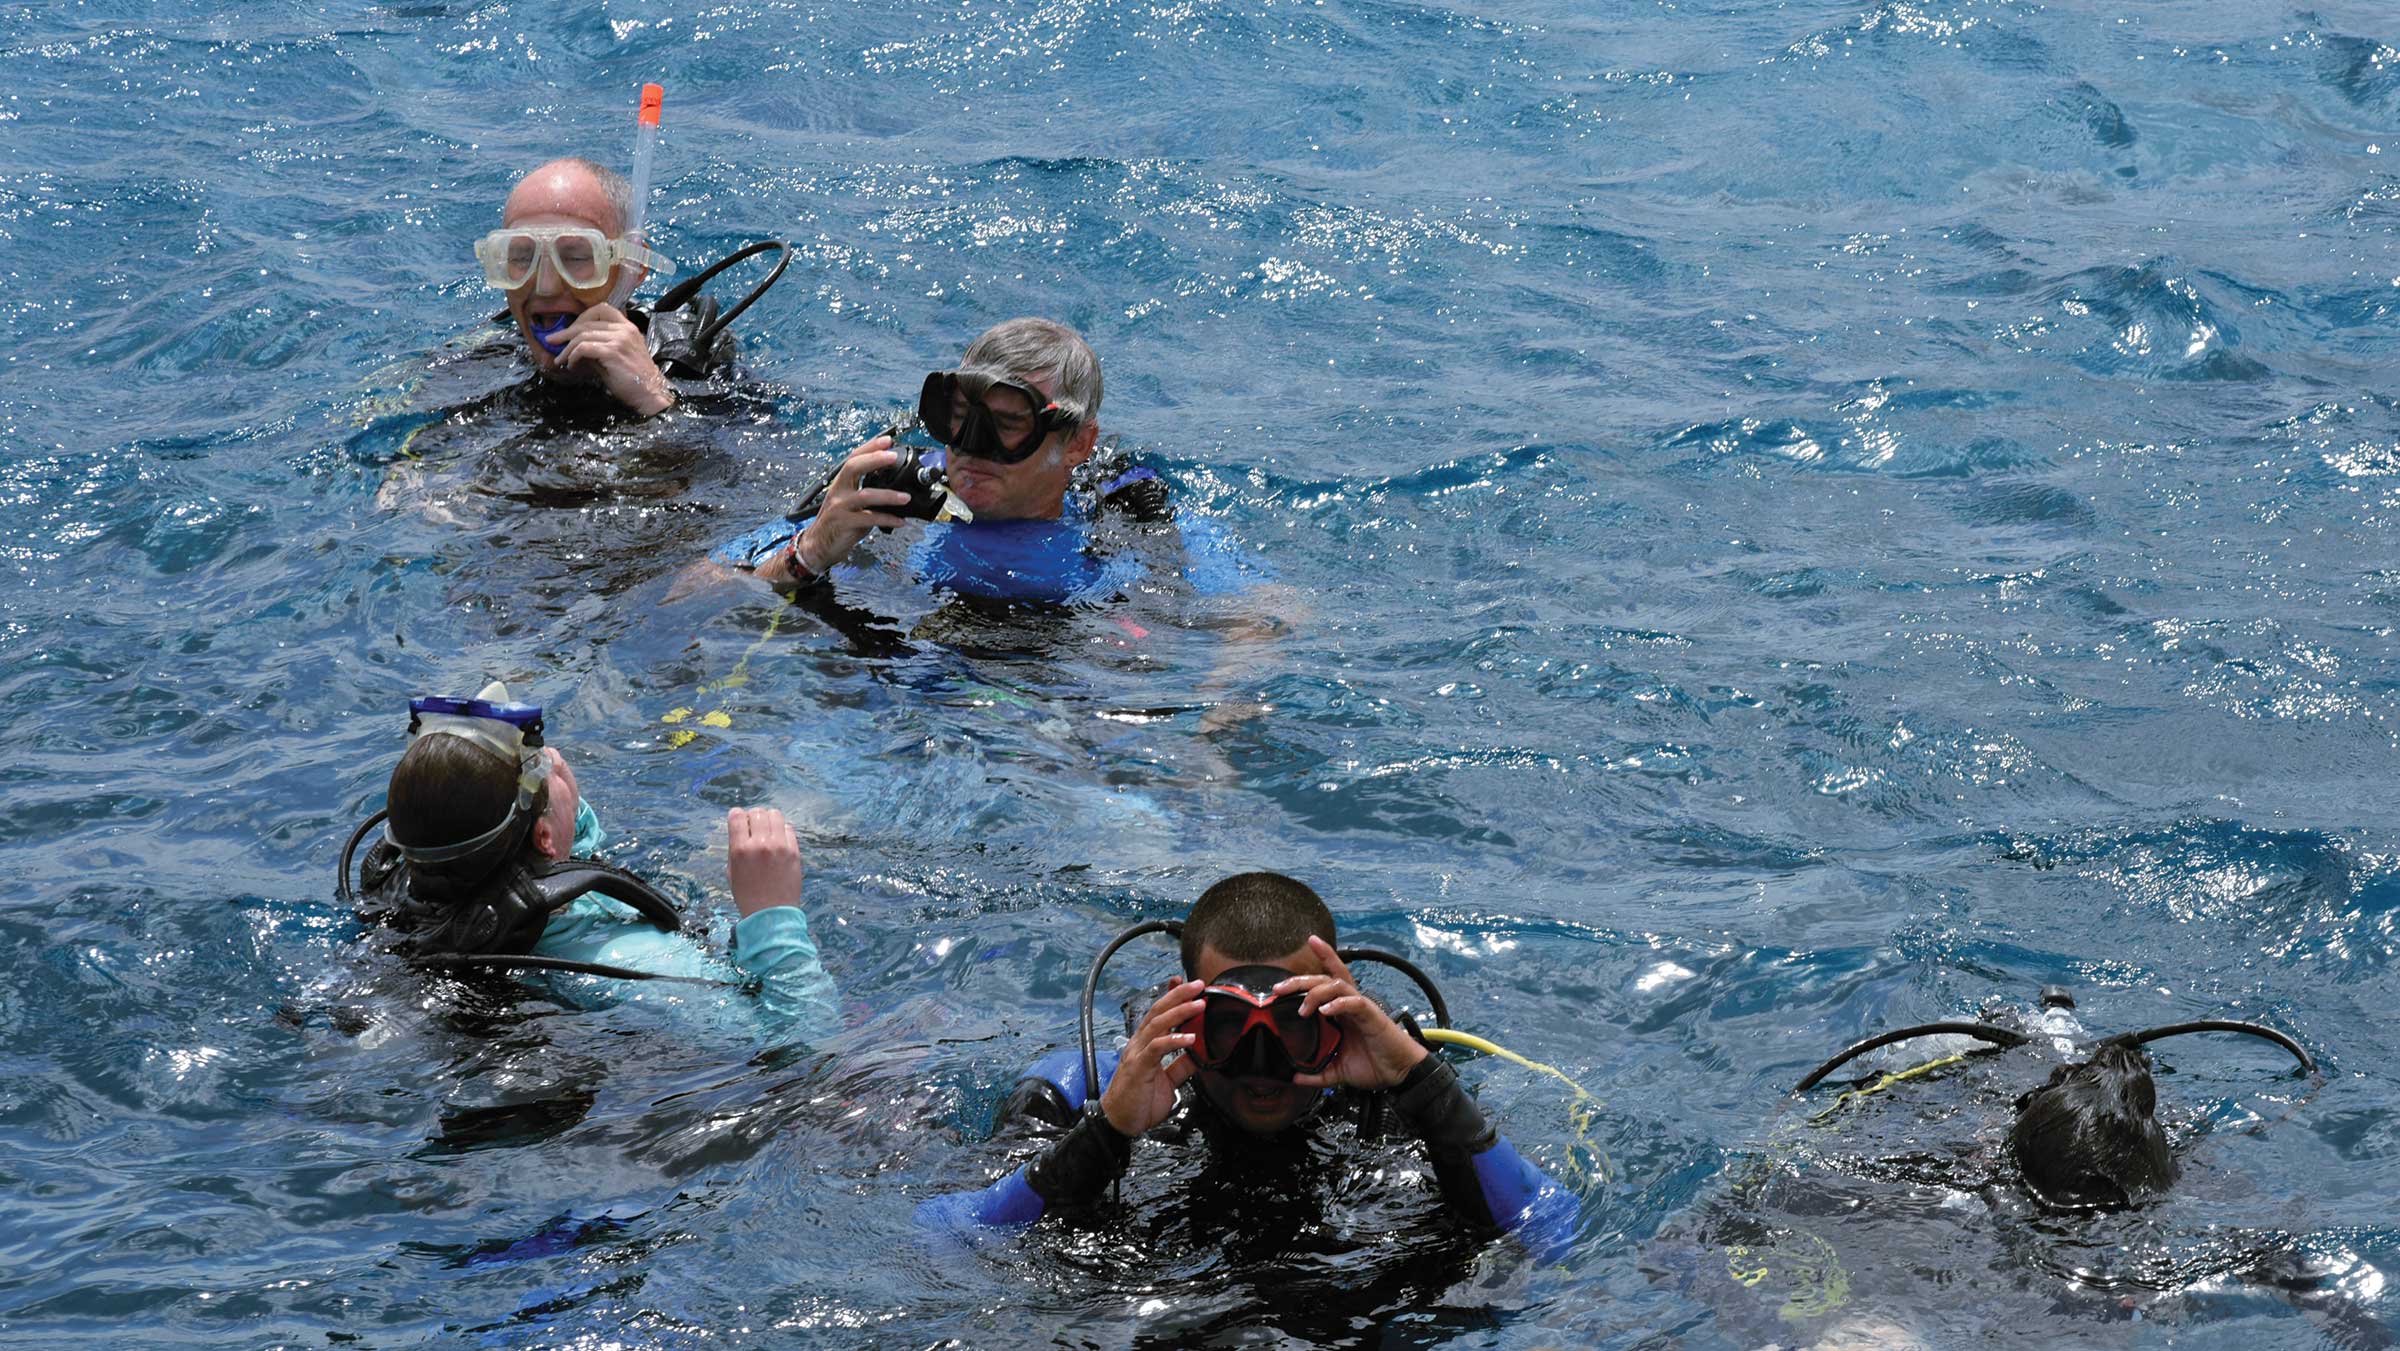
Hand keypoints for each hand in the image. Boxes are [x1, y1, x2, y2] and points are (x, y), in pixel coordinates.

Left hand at [556, 303, 672, 415]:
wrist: (651, 395)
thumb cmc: (635, 381)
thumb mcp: (617, 358)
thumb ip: (598, 348)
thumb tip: (575, 348)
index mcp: (628, 328)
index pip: (602, 309)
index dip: (582, 317)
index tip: (571, 330)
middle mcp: (624, 330)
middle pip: (587, 322)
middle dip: (566, 332)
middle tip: (552, 341)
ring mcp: (619, 339)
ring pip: (583, 335)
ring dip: (567, 348)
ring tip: (560, 359)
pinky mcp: (613, 352)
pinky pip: (584, 348)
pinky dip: (573, 356)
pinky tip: (571, 365)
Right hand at [725, 806, 803, 916]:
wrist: (771, 914)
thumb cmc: (747, 895)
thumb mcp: (732, 872)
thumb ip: (735, 848)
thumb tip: (741, 831)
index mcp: (740, 850)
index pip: (737, 817)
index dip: (736, 815)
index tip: (738, 818)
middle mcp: (760, 844)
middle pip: (757, 812)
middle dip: (753, 816)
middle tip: (753, 825)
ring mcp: (780, 846)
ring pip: (775, 816)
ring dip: (769, 819)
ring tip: (767, 830)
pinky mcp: (794, 851)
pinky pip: (788, 829)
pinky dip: (782, 830)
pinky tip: (779, 839)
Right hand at [774, 436, 914, 579]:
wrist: (819, 546)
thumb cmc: (838, 523)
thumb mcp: (850, 503)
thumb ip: (868, 494)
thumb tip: (895, 488)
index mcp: (841, 483)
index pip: (854, 458)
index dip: (870, 447)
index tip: (888, 439)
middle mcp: (838, 491)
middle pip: (854, 467)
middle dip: (875, 459)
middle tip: (894, 456)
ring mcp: (840, 506)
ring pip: (865, 495)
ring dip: (888, 495)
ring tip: (906, 497)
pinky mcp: (844, 523)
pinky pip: (870, 519)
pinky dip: (888, 519)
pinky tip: (901, 521)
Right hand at [1098, 979, 1204, 1135]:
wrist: (1120, 1123)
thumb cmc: (1140, 1102)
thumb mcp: (1168, 1082)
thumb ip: (1181, 1066)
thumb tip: (1199, 1054)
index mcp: (1145, 1045)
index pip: (1159, 1014)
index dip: (1172, 996)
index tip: (1186, 982)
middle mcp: (1139, 1044)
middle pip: (1158, 1011)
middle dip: (1178, 995)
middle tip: (1198, 984)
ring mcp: (1137, 1054)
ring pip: (1157, 1024)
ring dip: (1179, 1012)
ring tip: (1199, 1004)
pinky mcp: (1138, 1067)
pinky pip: (1156, 1048)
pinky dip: (1173, 1040)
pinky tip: (1189, 1037)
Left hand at [1280, 936, 1428, 1091]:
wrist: (1399, 1074)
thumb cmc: (1373, 1065)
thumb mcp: (1337, 1071)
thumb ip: (1316, 1073)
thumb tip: (1294, 1078)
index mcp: (1340, 1012)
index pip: (1325, 982)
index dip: (1310, 970)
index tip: (1289, 969)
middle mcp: (1349, 1005)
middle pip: (1324, 979)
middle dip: (1300, 980)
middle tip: (1279, 989)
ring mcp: (1361, 1007)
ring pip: (1338, 984)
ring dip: (1317, 992)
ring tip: (1304, 1009)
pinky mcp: (1372, 1015)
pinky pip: (1355, 1001)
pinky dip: (1339, 1003)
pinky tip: (1326, 1010)